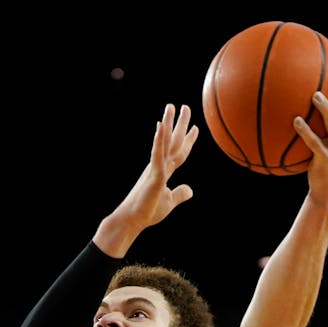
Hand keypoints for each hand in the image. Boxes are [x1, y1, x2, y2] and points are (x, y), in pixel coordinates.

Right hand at [95, 104, 198, 254]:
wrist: (132, 220)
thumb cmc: (147, 212)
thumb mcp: (168, 202)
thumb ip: (179, 194)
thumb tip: (190, 190)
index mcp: (164, 171)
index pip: (179, 152)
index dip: (187, 140)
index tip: (195, 127)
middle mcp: (160, 165)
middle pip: (173, 141)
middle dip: (180, 124)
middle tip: (185, 106)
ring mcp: (156, 168)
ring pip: (164, 142)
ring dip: (168, 124)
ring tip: (170, 107)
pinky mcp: (153, 175)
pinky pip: (157, 155)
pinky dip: (159, 141)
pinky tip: (161, 127)